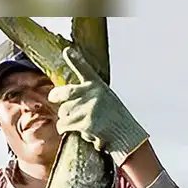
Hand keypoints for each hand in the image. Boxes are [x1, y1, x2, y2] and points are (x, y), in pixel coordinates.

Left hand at [47, 46, 149, 166]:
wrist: (125, 136)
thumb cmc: (114, 119)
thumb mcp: (104, 99)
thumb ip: (87, 95)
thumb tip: (65, 102)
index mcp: (97, 85)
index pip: (84, 68)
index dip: (75, 59)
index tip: (67, 51)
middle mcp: (92, 93)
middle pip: (63, 95)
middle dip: (62, 106)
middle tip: (64, 111)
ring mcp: (88, 107)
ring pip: (62, 113)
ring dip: (65, 122)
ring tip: (80, 125)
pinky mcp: (85, 122)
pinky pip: (65, 126)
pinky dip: (68, 131)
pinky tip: (84, 132)